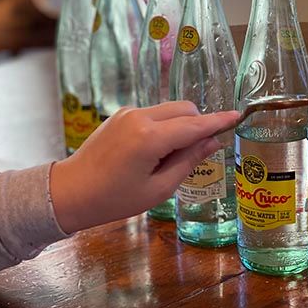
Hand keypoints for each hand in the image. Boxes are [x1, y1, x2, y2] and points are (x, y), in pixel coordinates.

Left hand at [50, 101, 239, 233]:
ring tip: (166, 158)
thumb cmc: (114, 199)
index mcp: (149, 137)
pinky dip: (165, 126)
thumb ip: (188, 162)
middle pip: (185, 109)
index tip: (237, 116)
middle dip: (198, 125)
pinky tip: (152, 151)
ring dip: (180, 126)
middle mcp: (140, 116)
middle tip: (194, 154)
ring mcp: (129, 112)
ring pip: (170, 109)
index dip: (218, 121)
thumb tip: (212, 143)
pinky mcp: (122, 114)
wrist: (70, 191)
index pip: (194, 125)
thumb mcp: (158, 189)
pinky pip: (155, 113)